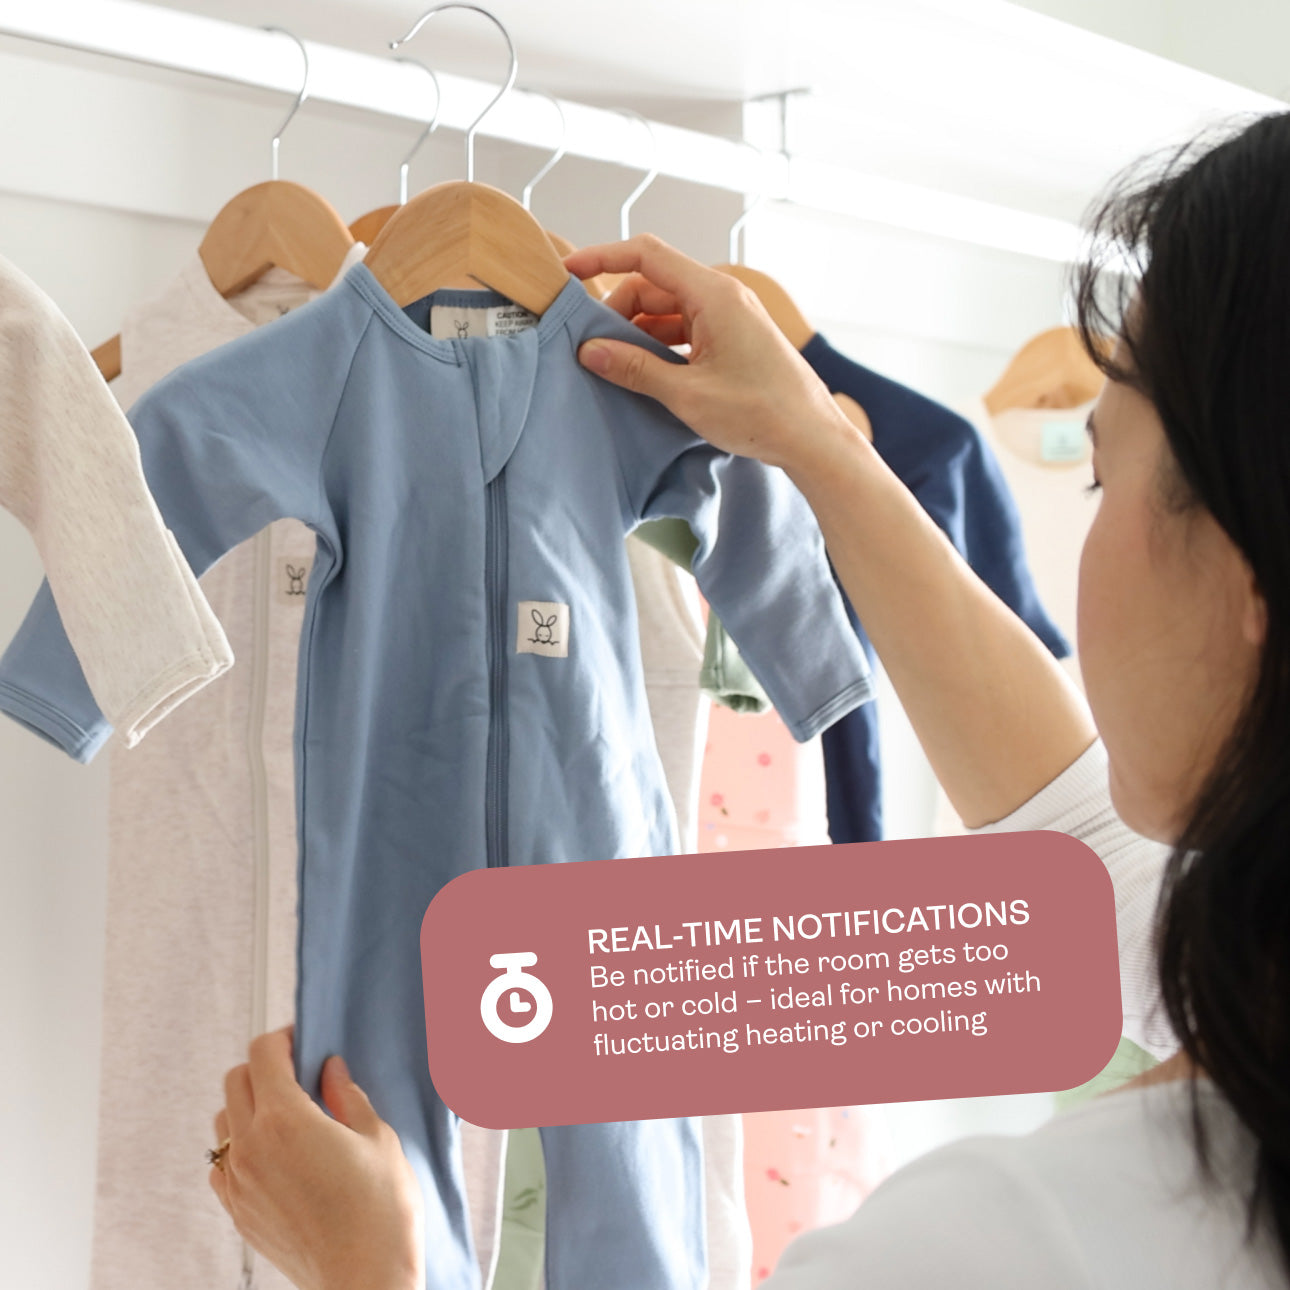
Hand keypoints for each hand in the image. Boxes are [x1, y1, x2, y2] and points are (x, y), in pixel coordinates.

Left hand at [209, 1027, 422, 1289]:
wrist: (365, 1279)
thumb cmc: (380, 1210)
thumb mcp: (377, 1138)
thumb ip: (347, 1096)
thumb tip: (330, 1070)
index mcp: (286, 1119)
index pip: (262, 1054)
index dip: (283, 1038)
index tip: (302, 1041)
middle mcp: (251, 1146)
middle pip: (236, 1080)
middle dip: (264, 1067)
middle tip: (298, 1073)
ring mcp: (238, 1182)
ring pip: (223, 1120)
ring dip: (248, 1105)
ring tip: (287, 1115)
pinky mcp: (237, 1212)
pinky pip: (222, 1163)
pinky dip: (239, 1147)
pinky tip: (274, 1155)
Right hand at [565, 235, 857, 472]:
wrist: (813, 438)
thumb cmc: (761, 413)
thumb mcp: (687, 394)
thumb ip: (635, 369)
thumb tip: (590, 351)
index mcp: (714, 295)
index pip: (645, 255)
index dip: (602, 258)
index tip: (569, 273)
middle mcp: (724, 297)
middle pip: (654, 285)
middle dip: (619, 311)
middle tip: (593, 348)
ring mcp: (731, 318)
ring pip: (669, 310)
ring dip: (639, 332)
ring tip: (616, 366)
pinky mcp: (736, 339)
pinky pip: (687, 330)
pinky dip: (662, 345)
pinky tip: (648, 374)